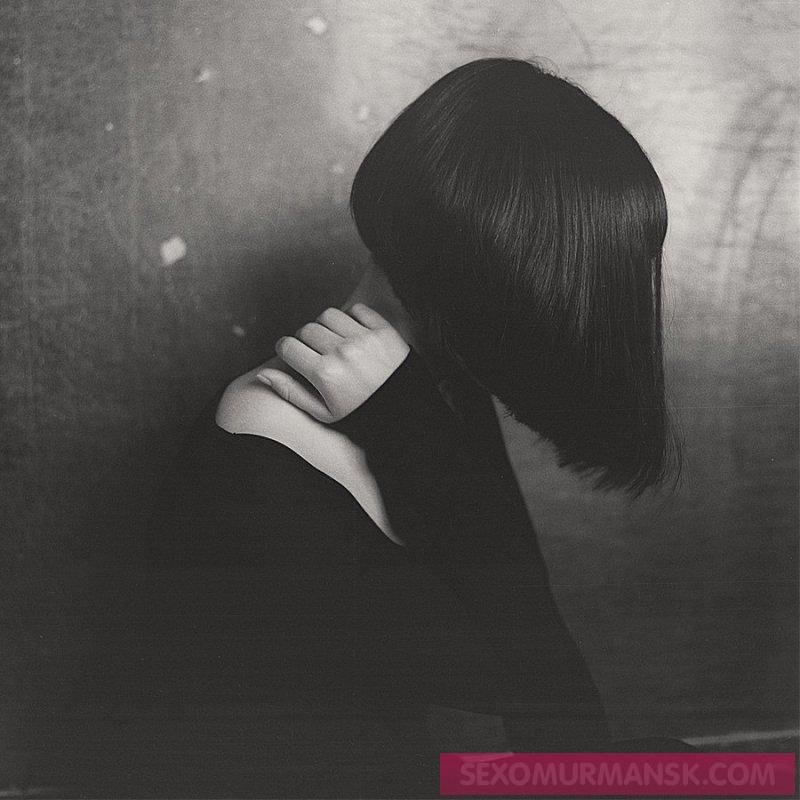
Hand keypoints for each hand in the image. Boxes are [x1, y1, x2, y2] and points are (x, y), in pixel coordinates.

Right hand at [256, 303, 410, 422]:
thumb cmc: (362, 413)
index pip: (287, 347)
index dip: (286, 351)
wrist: (404, 410)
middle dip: (305, 340)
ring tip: (333, 340)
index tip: (293, 356)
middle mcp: (342, 352)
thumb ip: (291, 392)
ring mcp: (364, 339)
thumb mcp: (323, 413)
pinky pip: (357, 309)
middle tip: (316, 353)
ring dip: (326, 325)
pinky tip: (353, 333)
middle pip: (306, 330)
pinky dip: (351, 317)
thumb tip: (262, 375)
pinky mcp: (383, 330)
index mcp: (325, 374)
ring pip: (328, 315)